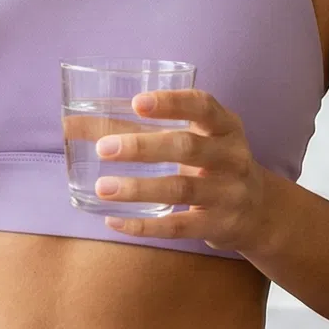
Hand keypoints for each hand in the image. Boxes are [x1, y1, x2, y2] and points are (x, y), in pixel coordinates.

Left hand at [93, 89, 267, 251]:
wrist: (259, 210)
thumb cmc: (210, 164)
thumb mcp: (191, 139)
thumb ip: (137, 129)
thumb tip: (70, 125)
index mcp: (225, 127)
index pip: (203, 106)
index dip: (172, 103)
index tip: (138, 102)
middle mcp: (231, 157)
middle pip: (186, 148)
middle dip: (143, 147)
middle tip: (104, 148)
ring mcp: (227, 193)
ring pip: (181, 189)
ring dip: (139, 188)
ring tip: (102, 188)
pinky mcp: (218, 224)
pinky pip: (178, 226)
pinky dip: (144, 225)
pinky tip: (114, 221)